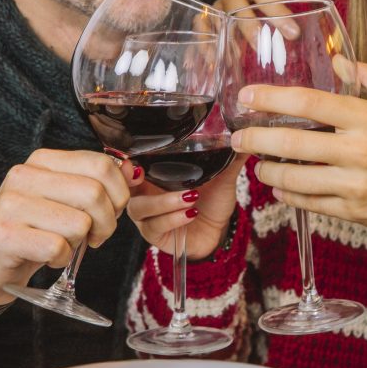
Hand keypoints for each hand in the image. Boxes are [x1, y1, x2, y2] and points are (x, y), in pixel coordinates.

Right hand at [0, 149, 142, 304]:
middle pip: (95, 193)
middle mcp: (24, 175)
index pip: (101, 165)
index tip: (112, 210)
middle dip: (107, 222)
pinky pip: (57, 247)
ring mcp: (11, 205)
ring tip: (64, 244)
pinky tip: (47, 257)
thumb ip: (97, 182)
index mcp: (43, 160)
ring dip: (81, 243)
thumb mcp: (66, 198)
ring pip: (80, 223)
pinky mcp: (4, 236)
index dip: (119, 193)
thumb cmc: (34, 229)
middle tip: (96, 236)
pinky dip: (61, 259)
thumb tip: (133, 172)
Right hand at [126, 153, 246, 258]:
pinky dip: (173, 219)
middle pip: (124, 186)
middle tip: (146, 172)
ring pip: (139, 208)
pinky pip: (155, 226)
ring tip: (190, 197)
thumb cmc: (212, 200)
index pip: (128, 165)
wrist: (219, 230)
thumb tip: (242, 132)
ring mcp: (147, 216)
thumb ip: (229, 156)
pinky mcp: (155, 235)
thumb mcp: (222, 176)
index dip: (124, 160)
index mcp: (154, 175)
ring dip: (164, 202)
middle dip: (132, 180)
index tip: (132, 155)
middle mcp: (144, 194)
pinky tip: (191, 213)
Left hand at [230, 63, 366, 233]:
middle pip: (292, 144)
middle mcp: (359, 151)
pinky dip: (289, 194)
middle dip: (256, 139)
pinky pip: (310, 204)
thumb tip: (338, 62)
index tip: (247, 97)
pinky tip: (281, 185)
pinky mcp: (355, 212)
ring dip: (268, 170)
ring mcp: (355, 185)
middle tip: (238, 137)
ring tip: (258, 162)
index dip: (271, 99)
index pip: (309, 104)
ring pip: (295, 178)